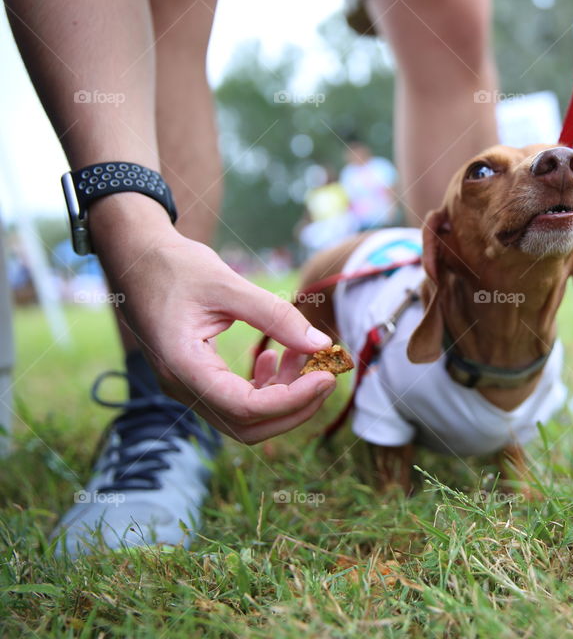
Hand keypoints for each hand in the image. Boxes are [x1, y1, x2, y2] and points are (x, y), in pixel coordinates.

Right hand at [94, 197, 336, 443]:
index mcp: (184, 368)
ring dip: (283, 395)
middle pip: (249, 426)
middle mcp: (182, 388)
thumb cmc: (173, 265)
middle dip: (295, 407)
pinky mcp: (196, 379)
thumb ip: (275, 316)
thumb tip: (321, 344)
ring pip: (245, 417)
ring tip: (305, 355)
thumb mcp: (228, 283)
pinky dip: (266, 387)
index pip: (246, 408)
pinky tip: (277, 356)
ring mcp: (187, 388)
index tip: (327, 376)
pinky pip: (236, 400)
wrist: (134, 257)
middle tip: (326, 374)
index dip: (294, 399)